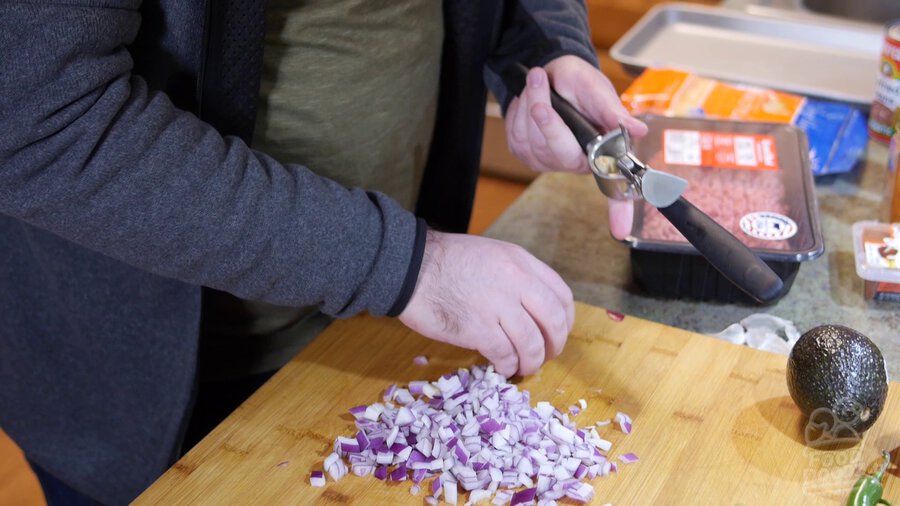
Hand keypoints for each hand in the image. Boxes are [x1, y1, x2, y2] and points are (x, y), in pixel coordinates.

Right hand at [398, 231, 573, 376]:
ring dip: (532, 361)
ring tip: (523, 367)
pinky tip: (503, 367)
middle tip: (546, 356)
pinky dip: (508, 366)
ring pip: (532, 344)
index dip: (565, 321)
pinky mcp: (477, 328)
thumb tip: (531, 306)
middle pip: (553, 322)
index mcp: (520, 262)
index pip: (561, 295)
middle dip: (554, 345)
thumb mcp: (490, 254)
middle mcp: (516, 281)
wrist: (409, 267)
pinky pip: (505, 355)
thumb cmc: (445, 262)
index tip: (558, 333)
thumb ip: (515, 276)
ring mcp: (497, 305)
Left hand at [505, 55, 647, 238]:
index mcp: (601, 152)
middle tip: (540, 79)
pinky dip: (518, 110)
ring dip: (529, 103)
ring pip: (531, 140)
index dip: (618, 210)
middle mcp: (576, 162)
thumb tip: (636, 130)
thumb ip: (613, 113)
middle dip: (545, 114)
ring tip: (538, 81)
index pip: (614, 188)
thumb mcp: (598, 91)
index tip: (619, 229)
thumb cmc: (581, 84)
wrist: (554, 72)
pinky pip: (516, 135)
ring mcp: (548, 161)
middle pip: (558, 150)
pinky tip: (529, 98)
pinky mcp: (525, 154)